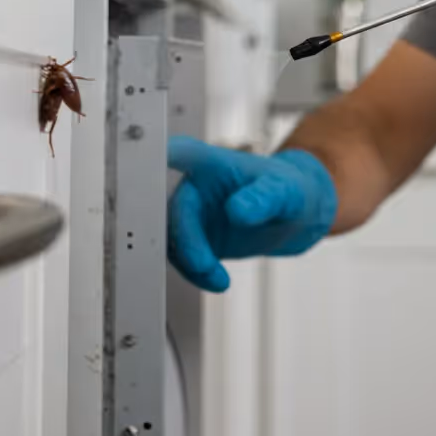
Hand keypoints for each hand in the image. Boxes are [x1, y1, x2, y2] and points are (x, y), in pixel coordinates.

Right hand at [167, 135, 337, 291]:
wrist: (297, 216)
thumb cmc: (289, 190)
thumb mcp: (284, 191)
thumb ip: (262, 198)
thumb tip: (236, 211)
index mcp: (210, 162)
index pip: (176, 154)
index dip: (152, 161)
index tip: (138, 173)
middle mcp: (193, 186)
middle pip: (168, 208)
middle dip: (182, 239)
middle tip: (202, 264)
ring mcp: (191, 214)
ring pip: (169, 238)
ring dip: (188, 262)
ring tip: (216, 277)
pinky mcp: (194, 239)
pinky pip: (181, 258)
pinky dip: (194, 273)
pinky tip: (216, 281)